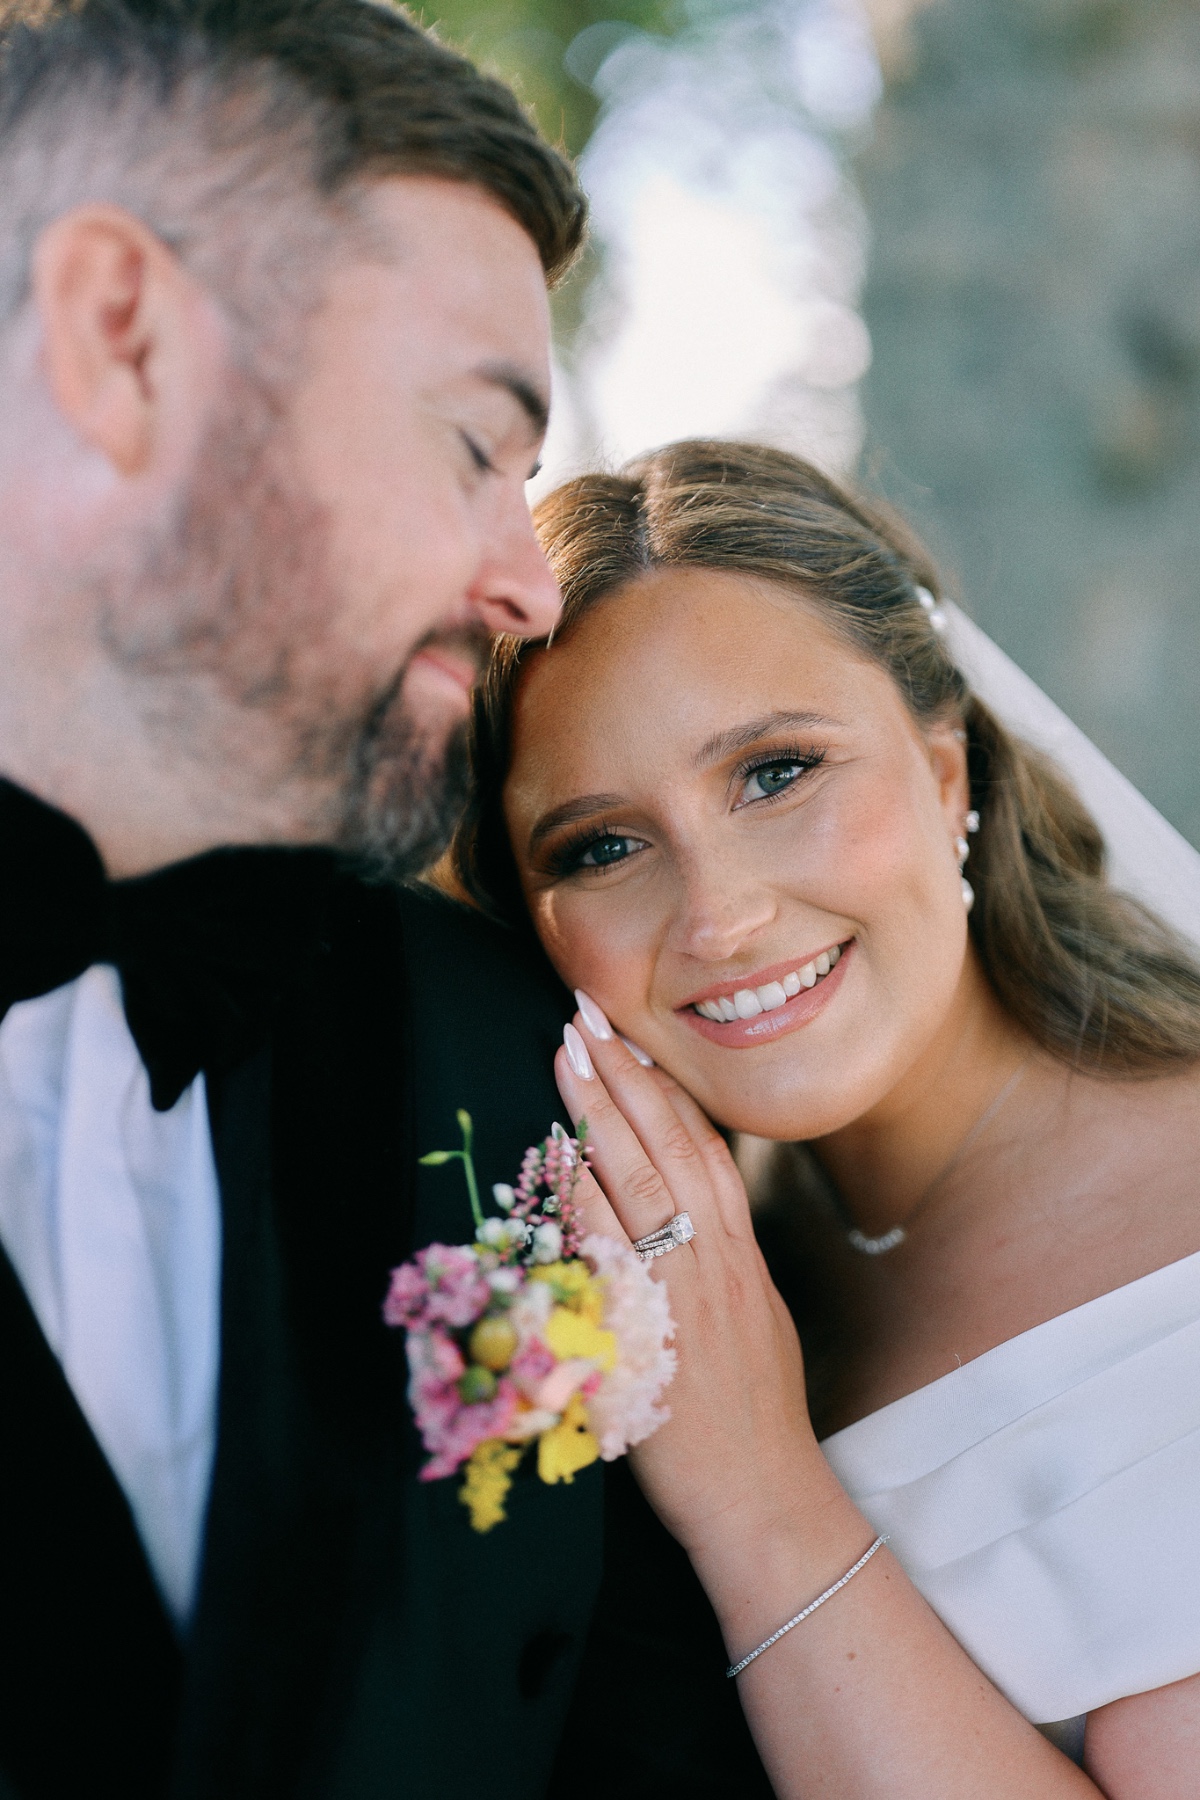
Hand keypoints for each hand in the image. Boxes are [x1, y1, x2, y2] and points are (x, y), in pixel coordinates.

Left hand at [555, 998, 826, 1569]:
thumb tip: (687, 1231)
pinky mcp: (651, 1327)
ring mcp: (686, 1288)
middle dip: (627, 1072)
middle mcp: (717, 1257)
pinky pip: (613, 1244)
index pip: (706, 1148)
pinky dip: (584, 1192)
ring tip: (566, 1051)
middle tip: (588, 1013)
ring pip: (644, 1175)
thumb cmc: (753, 1424)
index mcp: (740, 1254)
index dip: (667, 1088)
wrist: (764, 1501)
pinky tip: (556, 1151)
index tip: (635, 1040)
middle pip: (672, 1142)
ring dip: (599, 1108)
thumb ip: (719, 1270)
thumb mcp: (753, 1326)